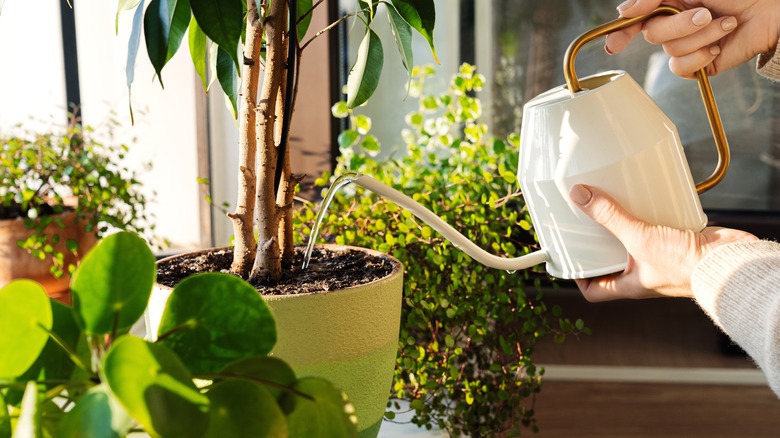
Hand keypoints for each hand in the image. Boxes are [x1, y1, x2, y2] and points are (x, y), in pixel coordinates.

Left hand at [568, 184, 757, 301]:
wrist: (731, 262)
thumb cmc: (688, 267)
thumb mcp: (639, 239)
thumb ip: (610, 217)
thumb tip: (580, 197)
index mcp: (630, 285)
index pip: (594, 290)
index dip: (579, 277)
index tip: (568, 259)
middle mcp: (644, 274)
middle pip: (612, 262)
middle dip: (599, 243)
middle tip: (585, 222)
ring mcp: (662, 258)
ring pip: (635, 242)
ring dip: (624, 224)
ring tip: (610, 204)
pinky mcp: (679, 241)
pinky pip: (658, 228)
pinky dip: (651, 213)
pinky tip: (644, 197)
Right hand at [607, 0, 779, 77]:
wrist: (772, 9)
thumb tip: (623, 11)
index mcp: (668, 4)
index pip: (635, 21)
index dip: (622, 32)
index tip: (614, 45)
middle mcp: (674, 25)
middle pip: (653, 36)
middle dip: (681, 25)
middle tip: (705, 13)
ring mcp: (686, 45)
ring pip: (671, 51)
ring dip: (702, 37)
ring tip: (726, 24)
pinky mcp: (699, 64)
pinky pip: (681, 69)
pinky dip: (701, 57)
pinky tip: (718, 46)